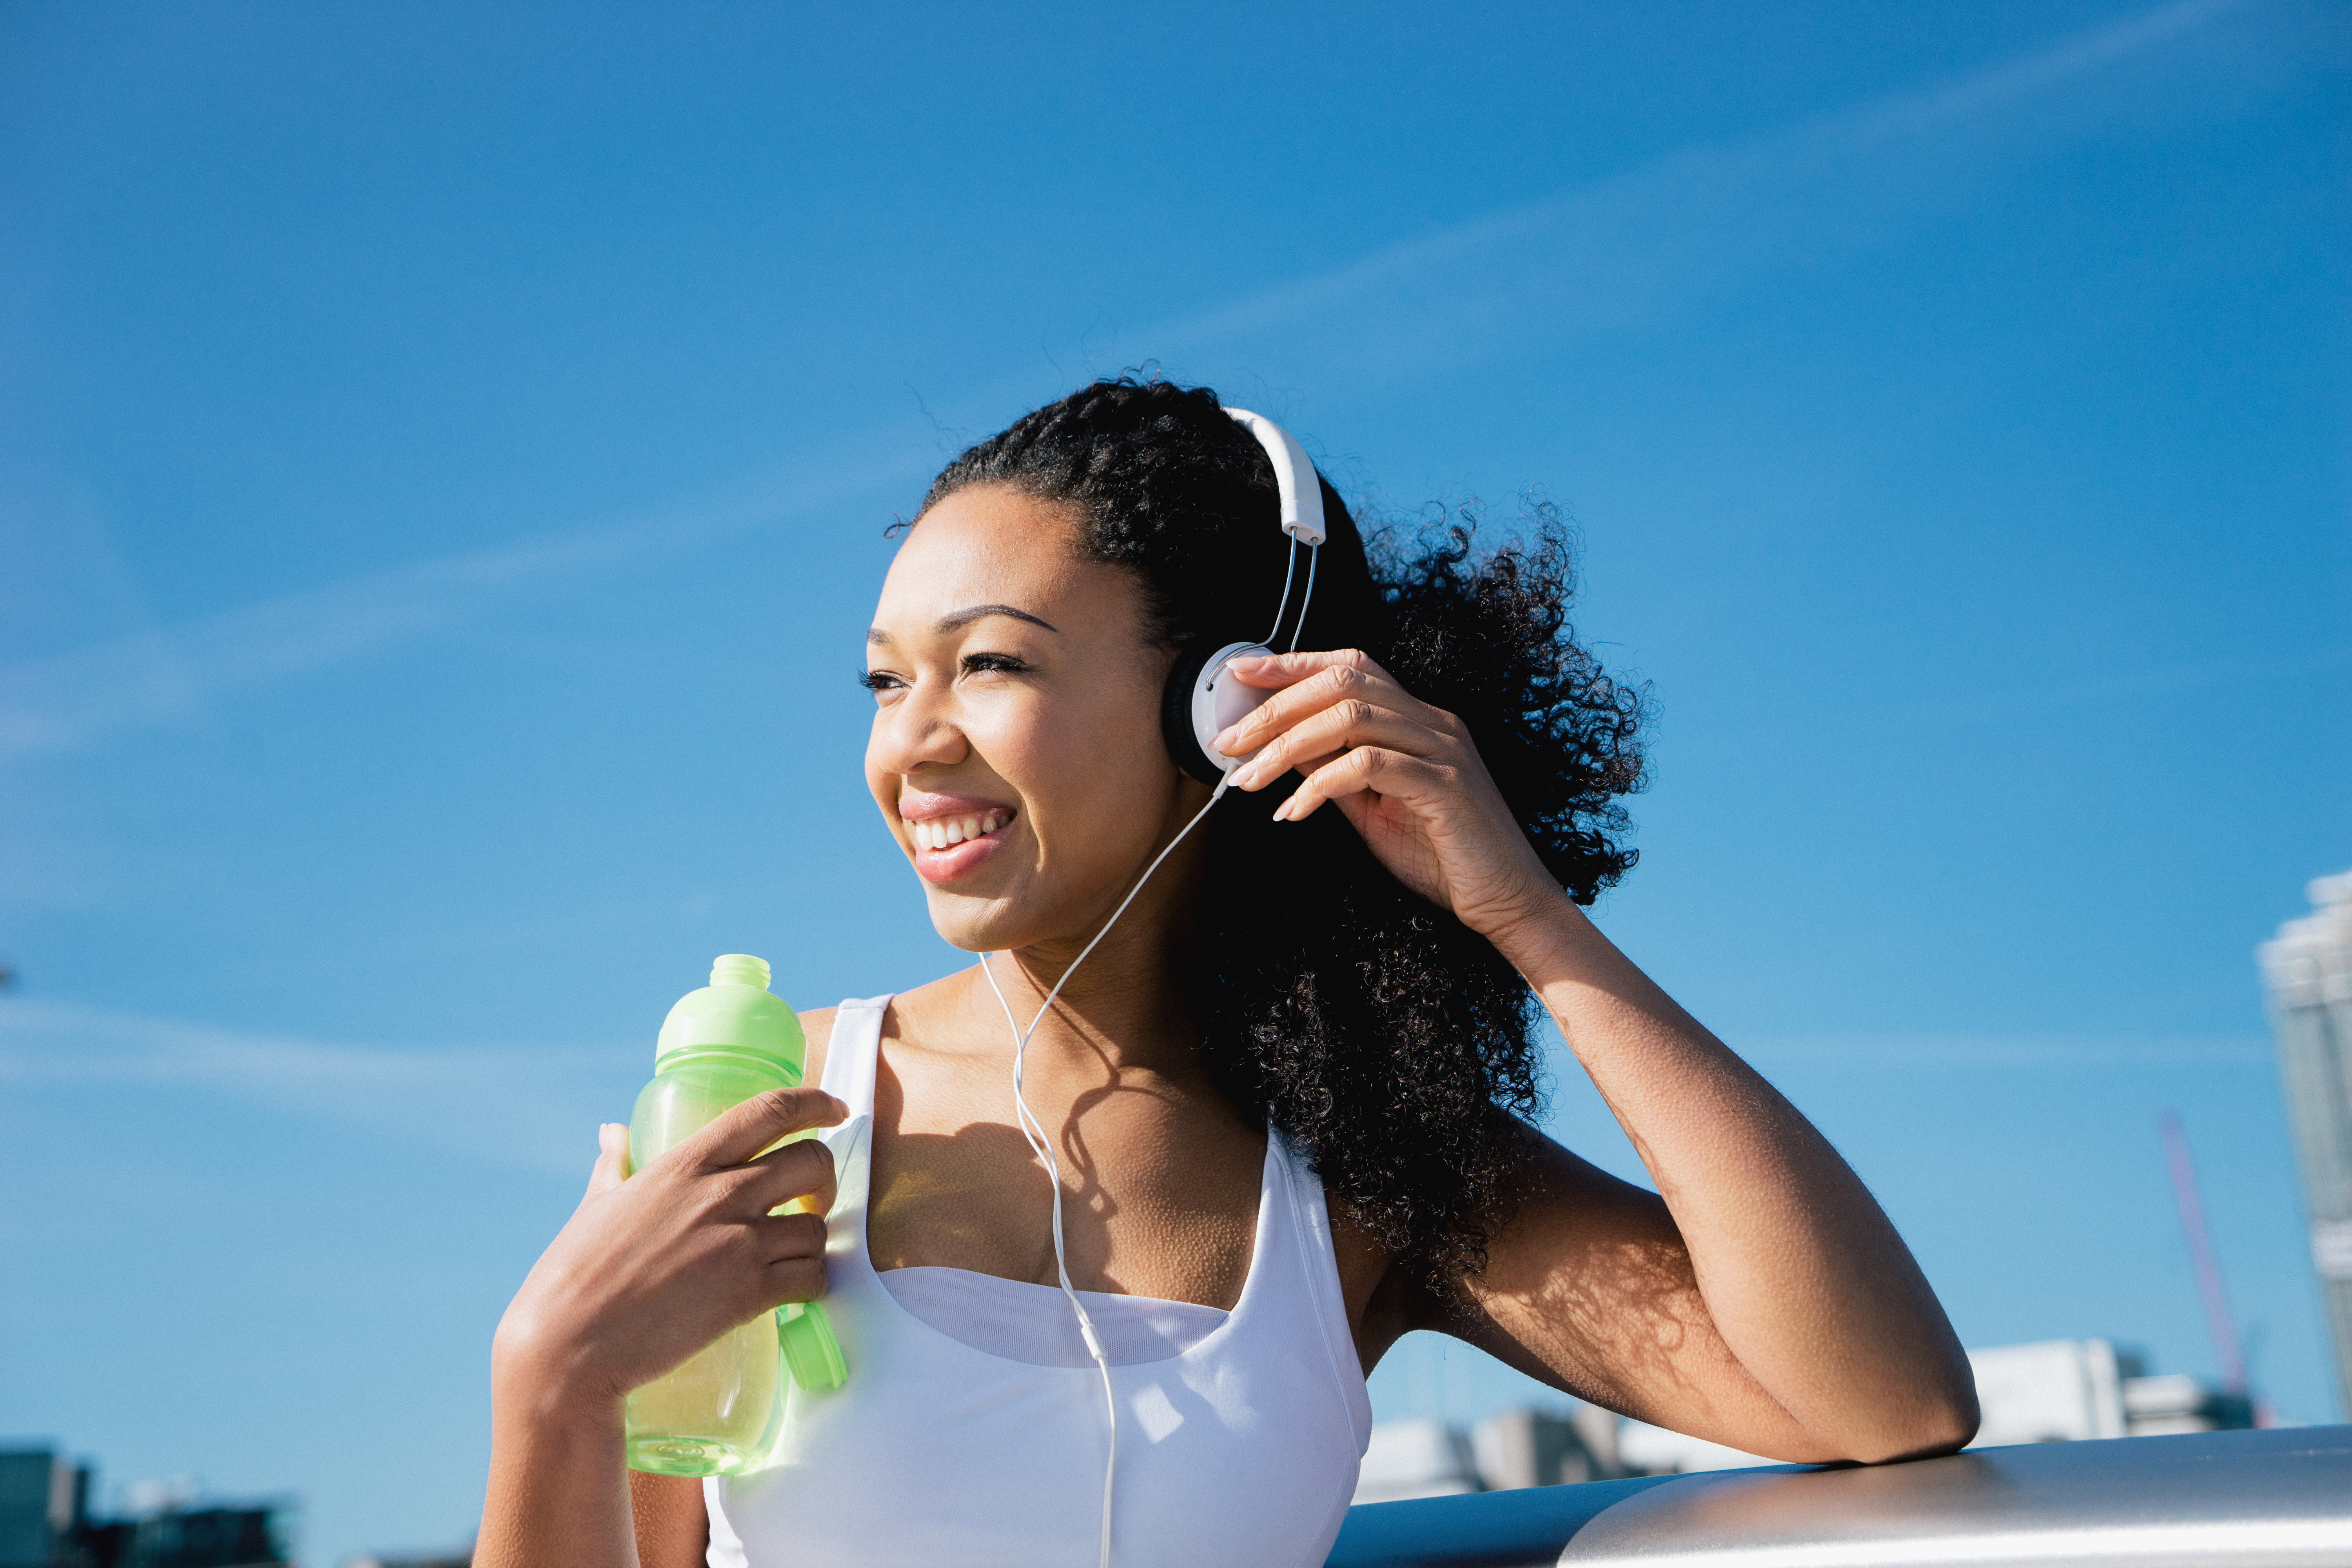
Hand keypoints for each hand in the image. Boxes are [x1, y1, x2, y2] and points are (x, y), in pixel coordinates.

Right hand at [492, 1088, 844, 1410]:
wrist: (568, 1346)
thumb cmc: (573, 1275)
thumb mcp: (597, 1204)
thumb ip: (614, 1165)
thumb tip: (613, 1132)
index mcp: (685, 1164)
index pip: (768, 1111)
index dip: (814, 1102)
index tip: (835, 1108)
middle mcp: (721, 1194)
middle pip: (811, 1161)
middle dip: (823, 1177)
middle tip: (813, 1197)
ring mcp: (739, 1244)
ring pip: (818, 1227)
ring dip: (813, 1241)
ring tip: (791, 1254)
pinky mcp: (749, 1294)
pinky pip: (812, 1277)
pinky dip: (812, 1283)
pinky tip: (794, 1290)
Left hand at [1215, 649, 1560, 939]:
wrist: (1509, 901)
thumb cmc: (1444, 859)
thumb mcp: (1375, 809)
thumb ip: (1337, 773)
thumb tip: (1285, 747)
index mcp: (1419, 721)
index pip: (1351, 667)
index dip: (1294, 663)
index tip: (1242, 671)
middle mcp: (1433, 723)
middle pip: (1343, 683)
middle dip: (1276, 707)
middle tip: (1229, 740)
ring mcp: (1442, 750)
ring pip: (1350, 717)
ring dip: (1287, 745)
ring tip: (1248, 778)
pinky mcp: (1444, 785)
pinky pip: (1368, 766)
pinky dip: (1319, 786)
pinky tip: (1293, 811)